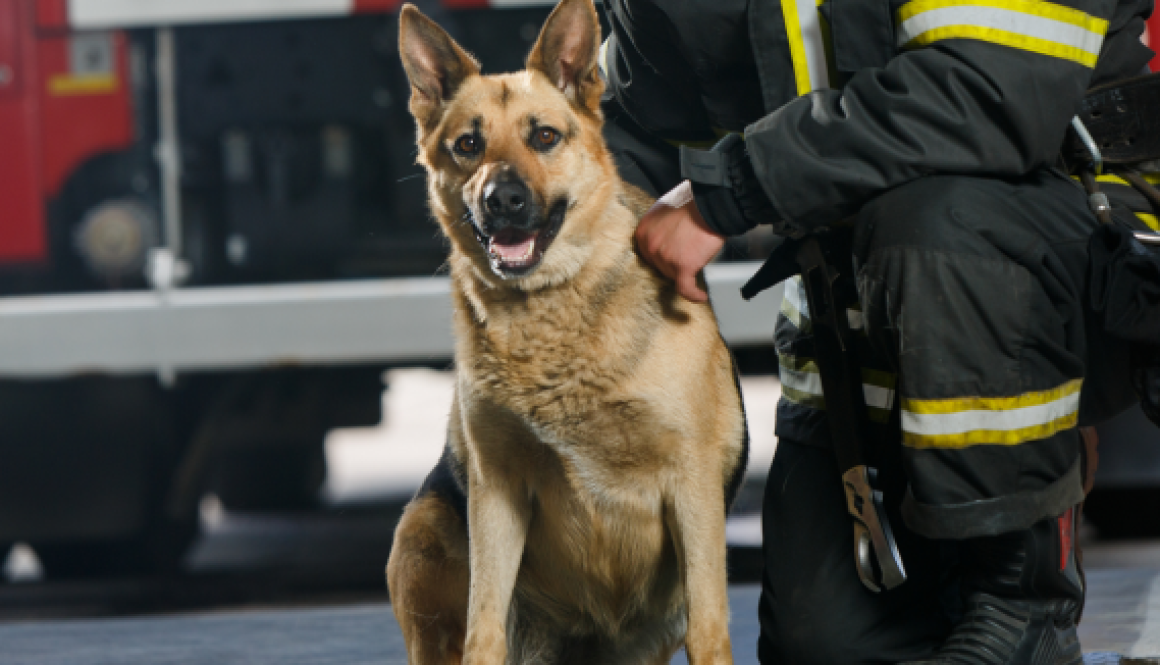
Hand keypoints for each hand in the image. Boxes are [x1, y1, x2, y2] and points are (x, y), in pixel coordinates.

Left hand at [635, 180, 725, 302]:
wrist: (710, 203)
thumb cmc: (693, 202)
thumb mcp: (664, 208)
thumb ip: (659, 225)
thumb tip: (665, 236)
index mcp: (643, 231)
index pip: (648, 254)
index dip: (661, 256)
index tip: (670, 258)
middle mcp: (650, 245)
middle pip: (659, 267)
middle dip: (673, 264)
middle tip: (686, 258)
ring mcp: (664, 257)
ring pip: (672, 277)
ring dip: (685, 274)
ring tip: (697, 265)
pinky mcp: (682, 266)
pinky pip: (685, 289)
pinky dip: (694, 295)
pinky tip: (700, 296)